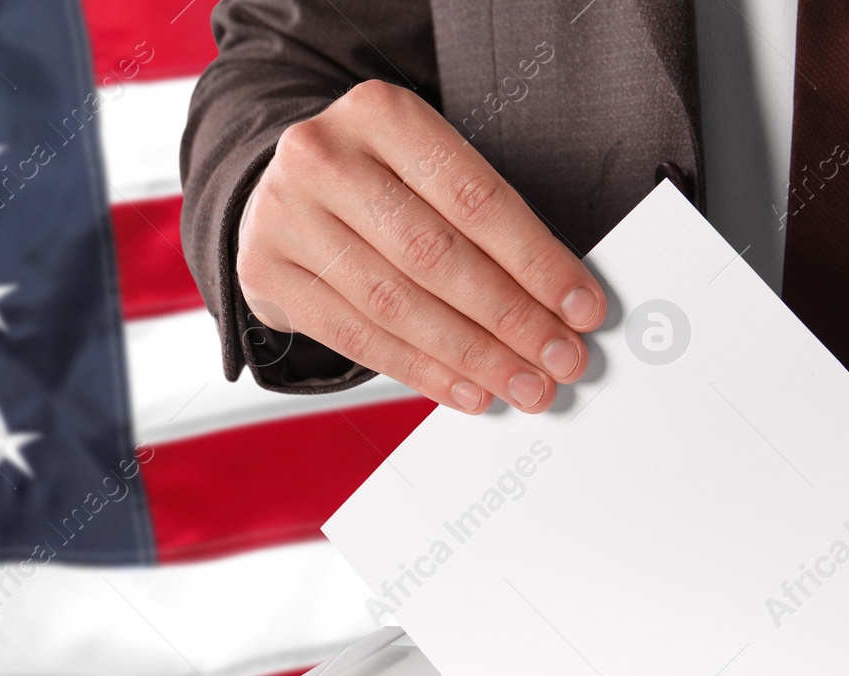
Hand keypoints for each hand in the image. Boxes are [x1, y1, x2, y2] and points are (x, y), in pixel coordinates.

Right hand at [235, 79, 607, 413]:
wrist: (278, 189)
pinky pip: (357, 338)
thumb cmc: (377, 184)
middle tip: (559, 359)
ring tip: (522, 384)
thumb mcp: (427, 171)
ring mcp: (286, 215)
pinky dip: (422, 371)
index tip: (582, 308)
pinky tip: (466, 390)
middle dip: (511, 318)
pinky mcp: (266, 272)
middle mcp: (324, 157)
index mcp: (380, 112)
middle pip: (437, 255)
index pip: (476, 198)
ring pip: (397, 304)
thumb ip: (485, 224)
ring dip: (472, 356)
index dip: (537, 262)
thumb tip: (560, 304)